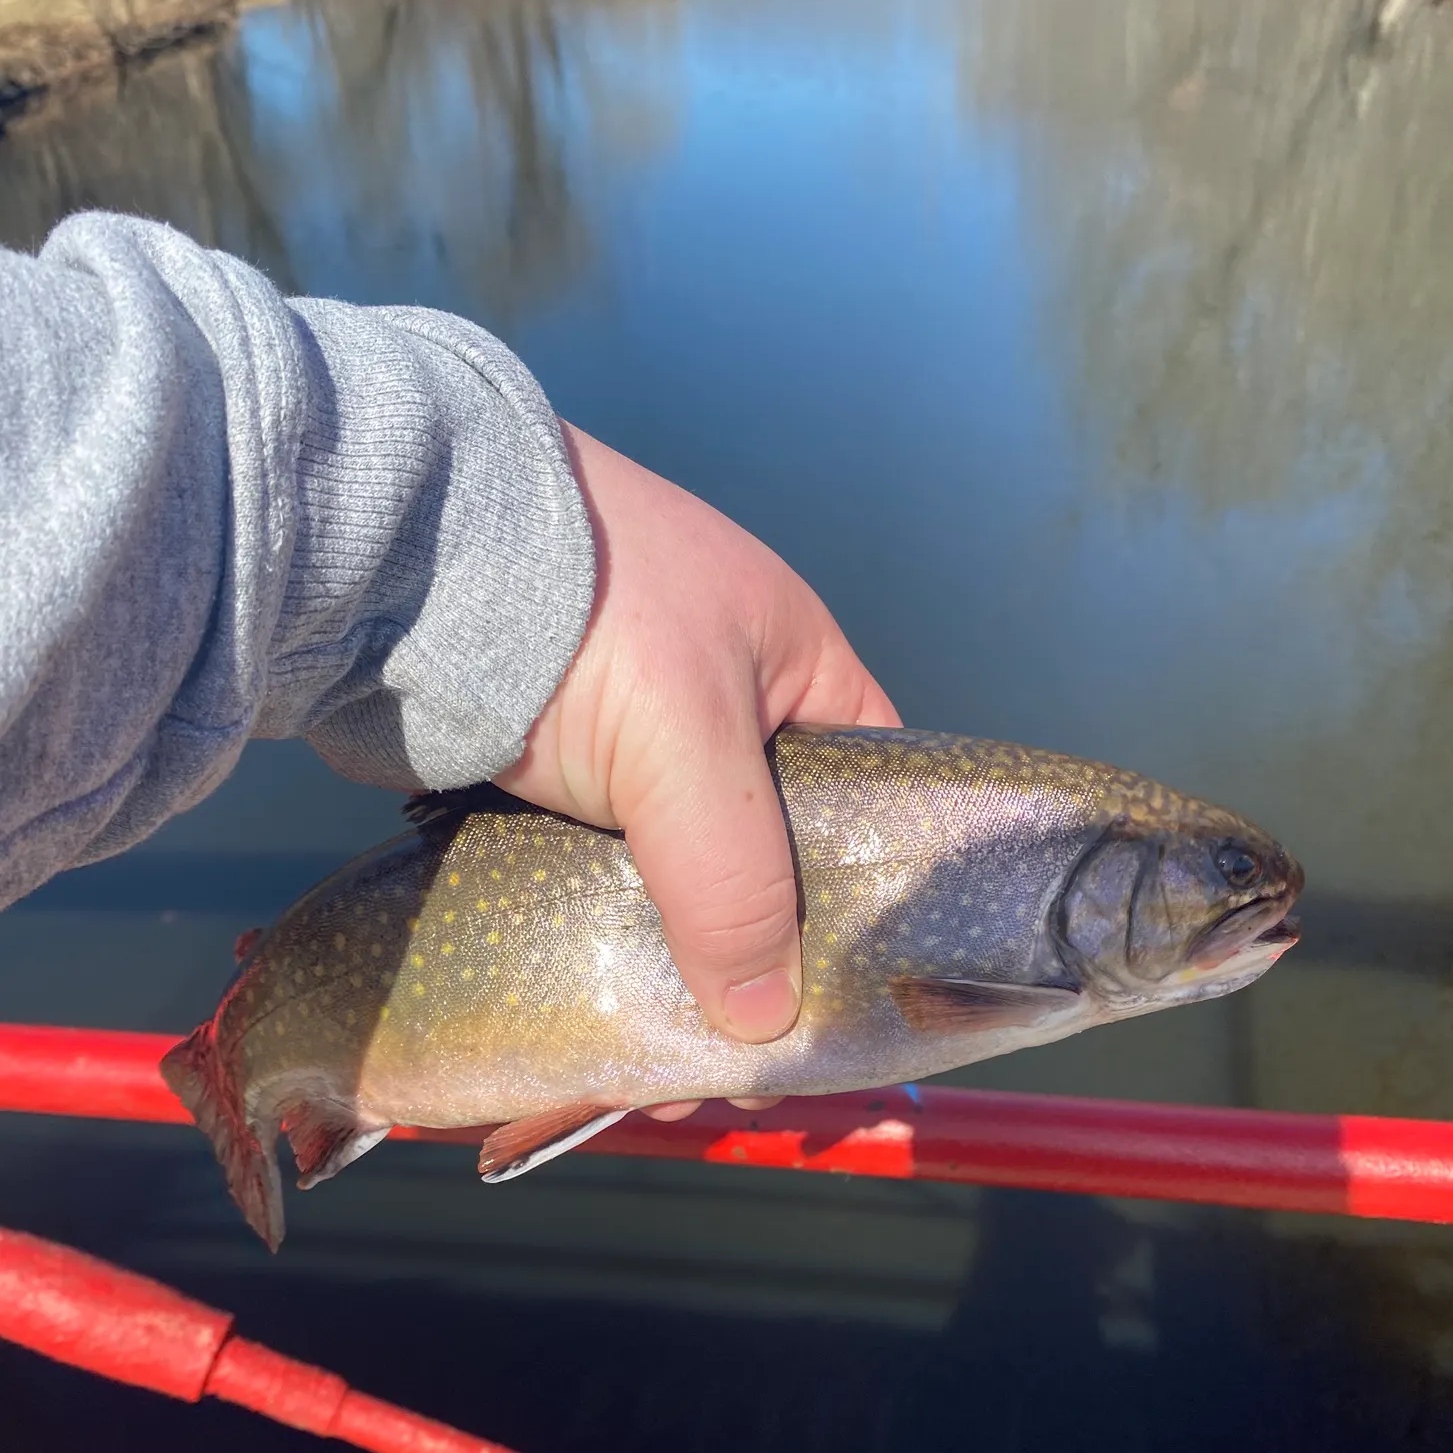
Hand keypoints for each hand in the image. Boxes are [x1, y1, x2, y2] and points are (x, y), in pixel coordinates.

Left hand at [497, 422, 900, 1119]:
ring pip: (685, 876)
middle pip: (773, 855)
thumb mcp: (689, 749)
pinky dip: (608, 938)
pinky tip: (602, 1010)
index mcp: (798, 669)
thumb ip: (739, 884)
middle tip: (739, 1065)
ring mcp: (638, 740)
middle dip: (760, 959)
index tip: (843, 1001)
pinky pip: (607, 873)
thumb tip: (764, 1028)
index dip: (869, 898)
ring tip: (661, 1068)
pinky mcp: (560, 773)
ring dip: (677, 964)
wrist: (409, 555)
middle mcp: (729, 706)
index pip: (871, 797)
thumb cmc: (588, 626)